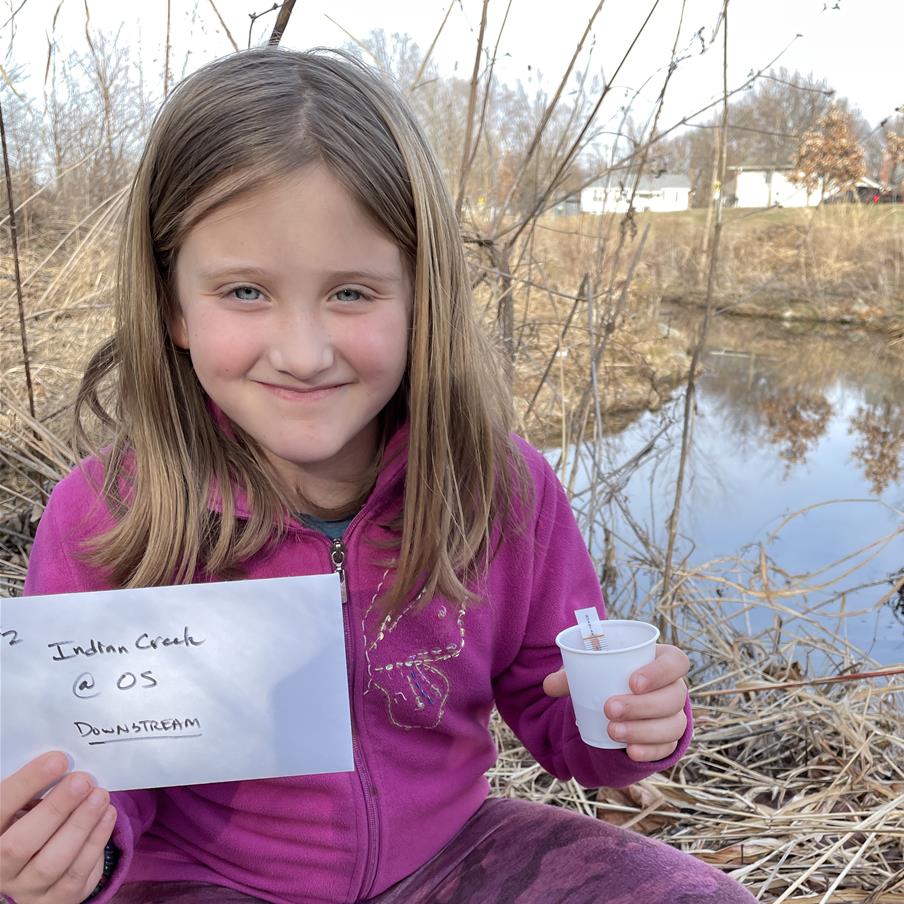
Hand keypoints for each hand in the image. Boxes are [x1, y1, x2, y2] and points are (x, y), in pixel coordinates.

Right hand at [0, 751, 115, 903]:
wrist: (38, 864)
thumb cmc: (31, 821)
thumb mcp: (24, 806)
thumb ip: (34, 789)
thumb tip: (64, 758)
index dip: (26, 784)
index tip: (58, 759)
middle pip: (19, 845)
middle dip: (56, 809)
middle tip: (83, 780)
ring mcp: (25, 891)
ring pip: (50, 863)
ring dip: (80, 825)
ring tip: (100, 795)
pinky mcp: (56, 900)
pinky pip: (76, 875)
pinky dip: (96, 842)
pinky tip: (107, 815)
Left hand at [543, 643, 689, 761]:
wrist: (617, 702)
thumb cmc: (608, 677)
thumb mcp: (592, 670)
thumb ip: (571, 674)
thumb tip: (548, 685)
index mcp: (662, 661)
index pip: (676, 662)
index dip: (660, 672)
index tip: (632, 682)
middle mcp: (675, 688)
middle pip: (673, 697)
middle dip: (642, 706)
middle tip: (609, 708)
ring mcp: (675, 715)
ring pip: (672, 725)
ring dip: (643, 730)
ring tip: (612, 731)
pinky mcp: (669, 739)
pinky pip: (667, 748)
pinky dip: (649, 751)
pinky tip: (630, 752)